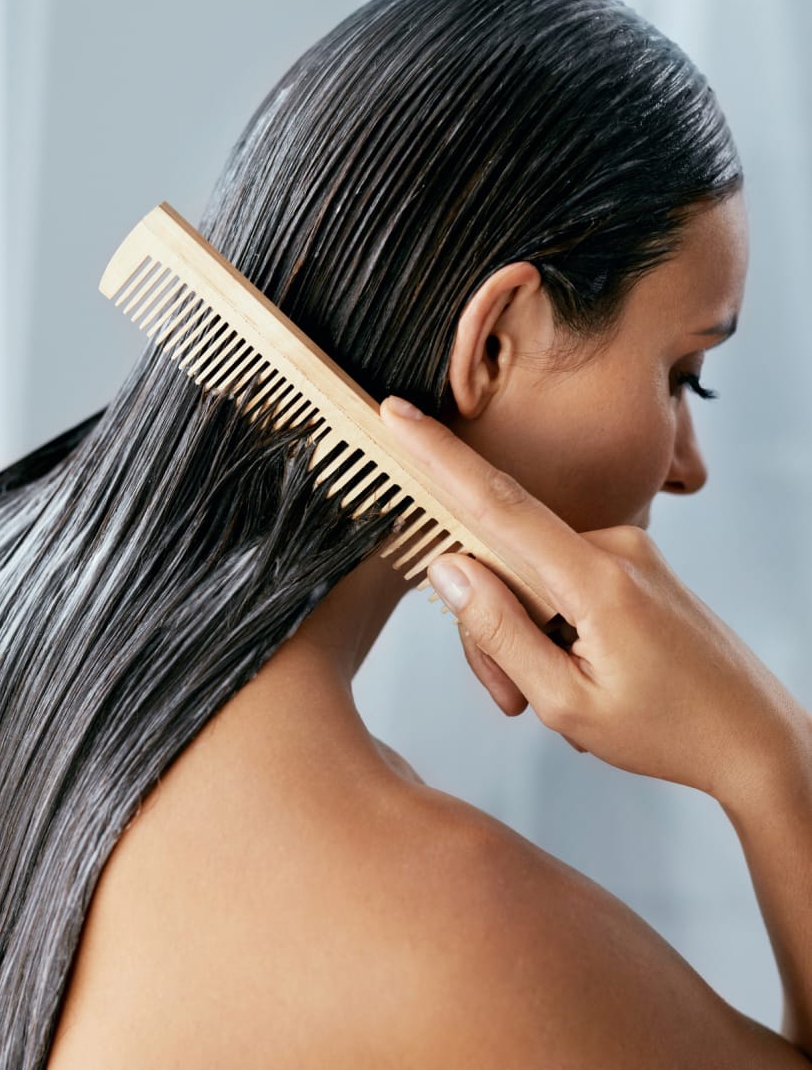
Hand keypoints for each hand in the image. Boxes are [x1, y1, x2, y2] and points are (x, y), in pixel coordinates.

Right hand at [379, 395, 804, 804]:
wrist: (755, 737)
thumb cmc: (668, 731)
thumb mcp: (567, 703)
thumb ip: (499, 630)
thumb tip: (447, 566)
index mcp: (598, 579)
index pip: (499, 503)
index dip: (439, 457)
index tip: (397, 414)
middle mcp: (614, 545)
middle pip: (504, 558)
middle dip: (489, 625)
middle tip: (510, 699)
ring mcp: (627, 549)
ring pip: (529, 574)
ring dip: (521, 633)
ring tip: (547, 697)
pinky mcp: (631, 561)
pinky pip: (559, 577)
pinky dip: (547, 623)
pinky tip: (572, 670)